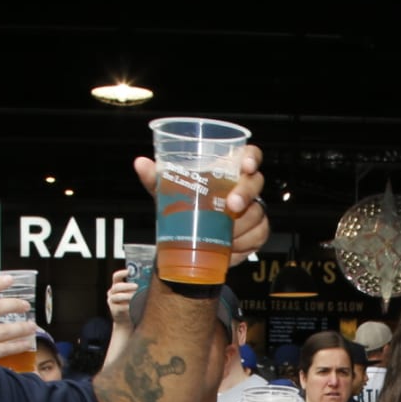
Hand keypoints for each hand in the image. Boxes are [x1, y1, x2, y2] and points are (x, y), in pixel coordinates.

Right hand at [106, 268, 138, 327]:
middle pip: (117, 286)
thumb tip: (148, 281)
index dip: (121, 273)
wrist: (126, 321)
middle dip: (127, 286)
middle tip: (136, 286)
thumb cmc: (132, 305)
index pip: (116, 277)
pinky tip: (132, 306)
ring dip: (127, 295)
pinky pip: (120, 306)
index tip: (129, 271)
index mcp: (116, 286)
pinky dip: (127, 306)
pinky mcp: (113, 310)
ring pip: (117, 296)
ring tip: (135, 296)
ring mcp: (111, 301)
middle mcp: (112, 292)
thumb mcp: (133, 295)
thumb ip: (137, 288)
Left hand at [132, 144, 268, 255]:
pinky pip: (258, 235)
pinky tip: (231, 245)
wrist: (187, 242)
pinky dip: (245, 242)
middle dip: (245, 194)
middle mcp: (242, 187)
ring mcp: (252, 209)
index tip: (246, 166)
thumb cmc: (184, 208)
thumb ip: (157, 178)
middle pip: (255, 182)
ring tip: (223, 233)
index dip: (251, 157)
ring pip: (257, 212)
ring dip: (242, 224)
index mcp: (226, 170)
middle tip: (231, 206)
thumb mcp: (168, 193)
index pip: (248, 155)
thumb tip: (142, 164)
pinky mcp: (255, 231)